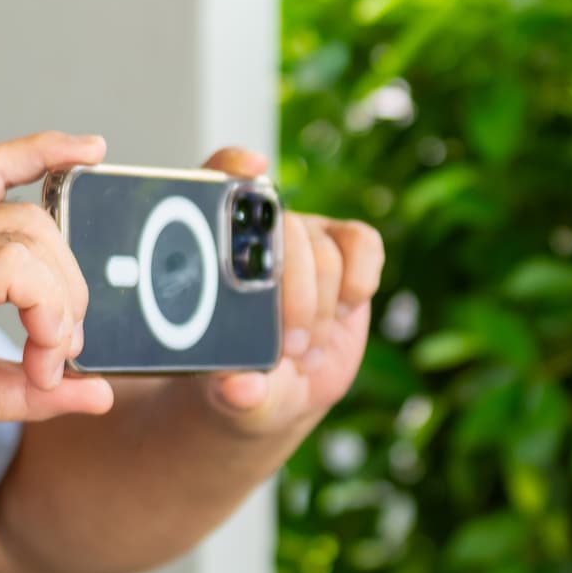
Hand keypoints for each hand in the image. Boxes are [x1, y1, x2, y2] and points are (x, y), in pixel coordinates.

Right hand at [0, 132, 119, 460]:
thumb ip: (33, 384)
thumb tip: (98, 394)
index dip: (43, 151)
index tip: (91, 152)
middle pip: (31, 216)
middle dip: (69, 282)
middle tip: (63, 348)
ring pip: (30, 236)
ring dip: (61, 303)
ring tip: (48, 361)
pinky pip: (13, 269)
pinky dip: (45, 311)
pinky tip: (39, 358)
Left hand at [192, 146, 382, 443]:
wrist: (279, 393)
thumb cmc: (241, 386)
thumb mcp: (233, 401)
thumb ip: (234, 396)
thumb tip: (239, 388)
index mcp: (209, 254)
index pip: (212, 187)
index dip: (232, 171)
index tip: (250, 175)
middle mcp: (254, 235)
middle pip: (282, 230)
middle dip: (293, 295)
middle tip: (289, 349)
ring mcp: (300, 239)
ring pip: (322, 248)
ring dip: (321, 308)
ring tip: (305, 352)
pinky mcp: (343, 250)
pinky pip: (362, 244)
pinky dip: (359, 281)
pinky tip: (343, 312)